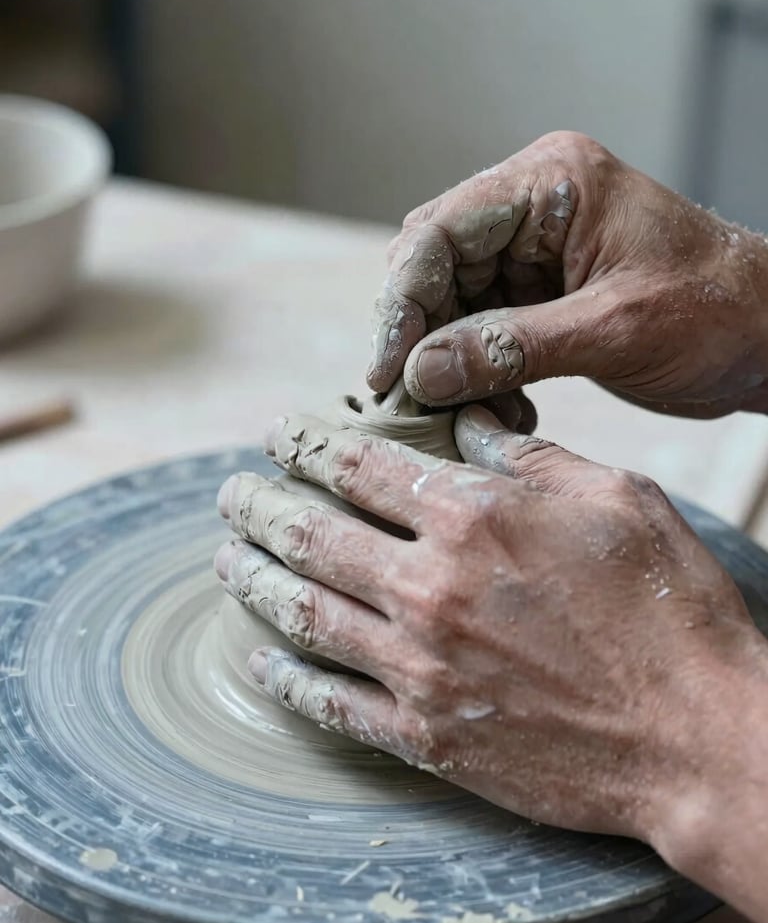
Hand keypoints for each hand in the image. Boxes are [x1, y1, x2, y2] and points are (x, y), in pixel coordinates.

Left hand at [214, 409, 762, 847]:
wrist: (697, 738)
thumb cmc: (668, 607)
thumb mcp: (615, 497)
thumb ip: (530, 457)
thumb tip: (470, 424)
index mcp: (473, 516)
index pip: (359, 465)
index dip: (306, 444)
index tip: (277, 435)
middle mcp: (430, 585)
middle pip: (310, 534)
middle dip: (257, 506)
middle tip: (229, 494)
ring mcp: (420, 665)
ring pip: (303, 611)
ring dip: (251, 579)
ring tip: (224, 559)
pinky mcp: (428, 734)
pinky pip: (331, 702)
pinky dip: (285, 677)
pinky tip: (260, 657)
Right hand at [367, 131, 767, 418]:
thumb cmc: (717, 311)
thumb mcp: (614, 329)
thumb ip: (511, 347)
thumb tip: (420, 373)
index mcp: (551, 182)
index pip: (440, 231)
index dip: (403, 302)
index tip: (387, 371)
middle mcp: (532, 204)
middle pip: (434, 263)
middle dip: (420, 333)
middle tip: (410, 399)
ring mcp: (534, 247)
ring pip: (451, 301)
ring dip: (448, 361)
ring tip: (467, 412)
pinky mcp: (540, 288)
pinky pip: (481, 326)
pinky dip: (479, 370)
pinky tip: (500, 407)